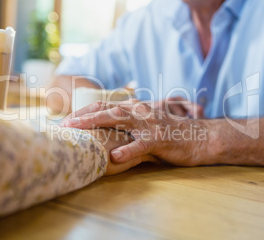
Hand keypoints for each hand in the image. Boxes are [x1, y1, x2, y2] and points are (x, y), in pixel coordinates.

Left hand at [61, 100, 210, 166]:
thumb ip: (127, 128)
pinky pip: (141, 145)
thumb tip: (105, 136)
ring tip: (78, 132)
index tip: (67, 121)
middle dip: (83, 116)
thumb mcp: (146, 127)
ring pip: (119, 120)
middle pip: (106, 110)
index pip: (104, 106)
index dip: (84, 112)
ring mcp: (149, 124)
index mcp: (135, 108)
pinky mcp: (159, 139)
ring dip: (96, 124)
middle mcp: (139, 111)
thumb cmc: (170, 134)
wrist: (199, 138)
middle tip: (64, 125)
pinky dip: (128, 150)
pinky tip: (115, 157)